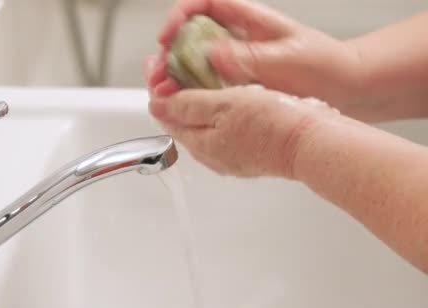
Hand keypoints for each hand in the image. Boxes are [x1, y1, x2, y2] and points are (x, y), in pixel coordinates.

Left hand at [146, 83, 340, 177]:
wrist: (313, 144)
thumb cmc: (274, 124)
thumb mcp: (224, 106)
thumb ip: (188, 105)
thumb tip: (157, 105)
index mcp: (200, 145)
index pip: (167, 117)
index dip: (159, 92)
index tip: (157, 71)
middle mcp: (212, 157)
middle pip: (183, 123)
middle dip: (175, 98)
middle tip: (173, 71)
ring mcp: (232, 159)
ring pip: (204, 128)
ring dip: (196, 105)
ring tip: (197, 82)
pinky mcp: (250, 156)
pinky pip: (225, 133)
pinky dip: (218, 115)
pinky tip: (227, 102)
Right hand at [148, 0, 362, 116]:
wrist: (345, 90)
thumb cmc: (325, 65)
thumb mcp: (288, 57)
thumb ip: (250, 56)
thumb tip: (212, 53)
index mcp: (246, 18)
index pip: (201, 4)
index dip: (178, 16)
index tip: (166, 36)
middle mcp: (233, 37)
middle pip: (186, 36)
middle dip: (165, 53)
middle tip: (156, 75)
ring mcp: (232, 61)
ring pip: (190, 63)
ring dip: (171, 76)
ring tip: (161, 93)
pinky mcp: (233, 84)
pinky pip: (202, 85)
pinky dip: (186, 93)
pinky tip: (177, 104)